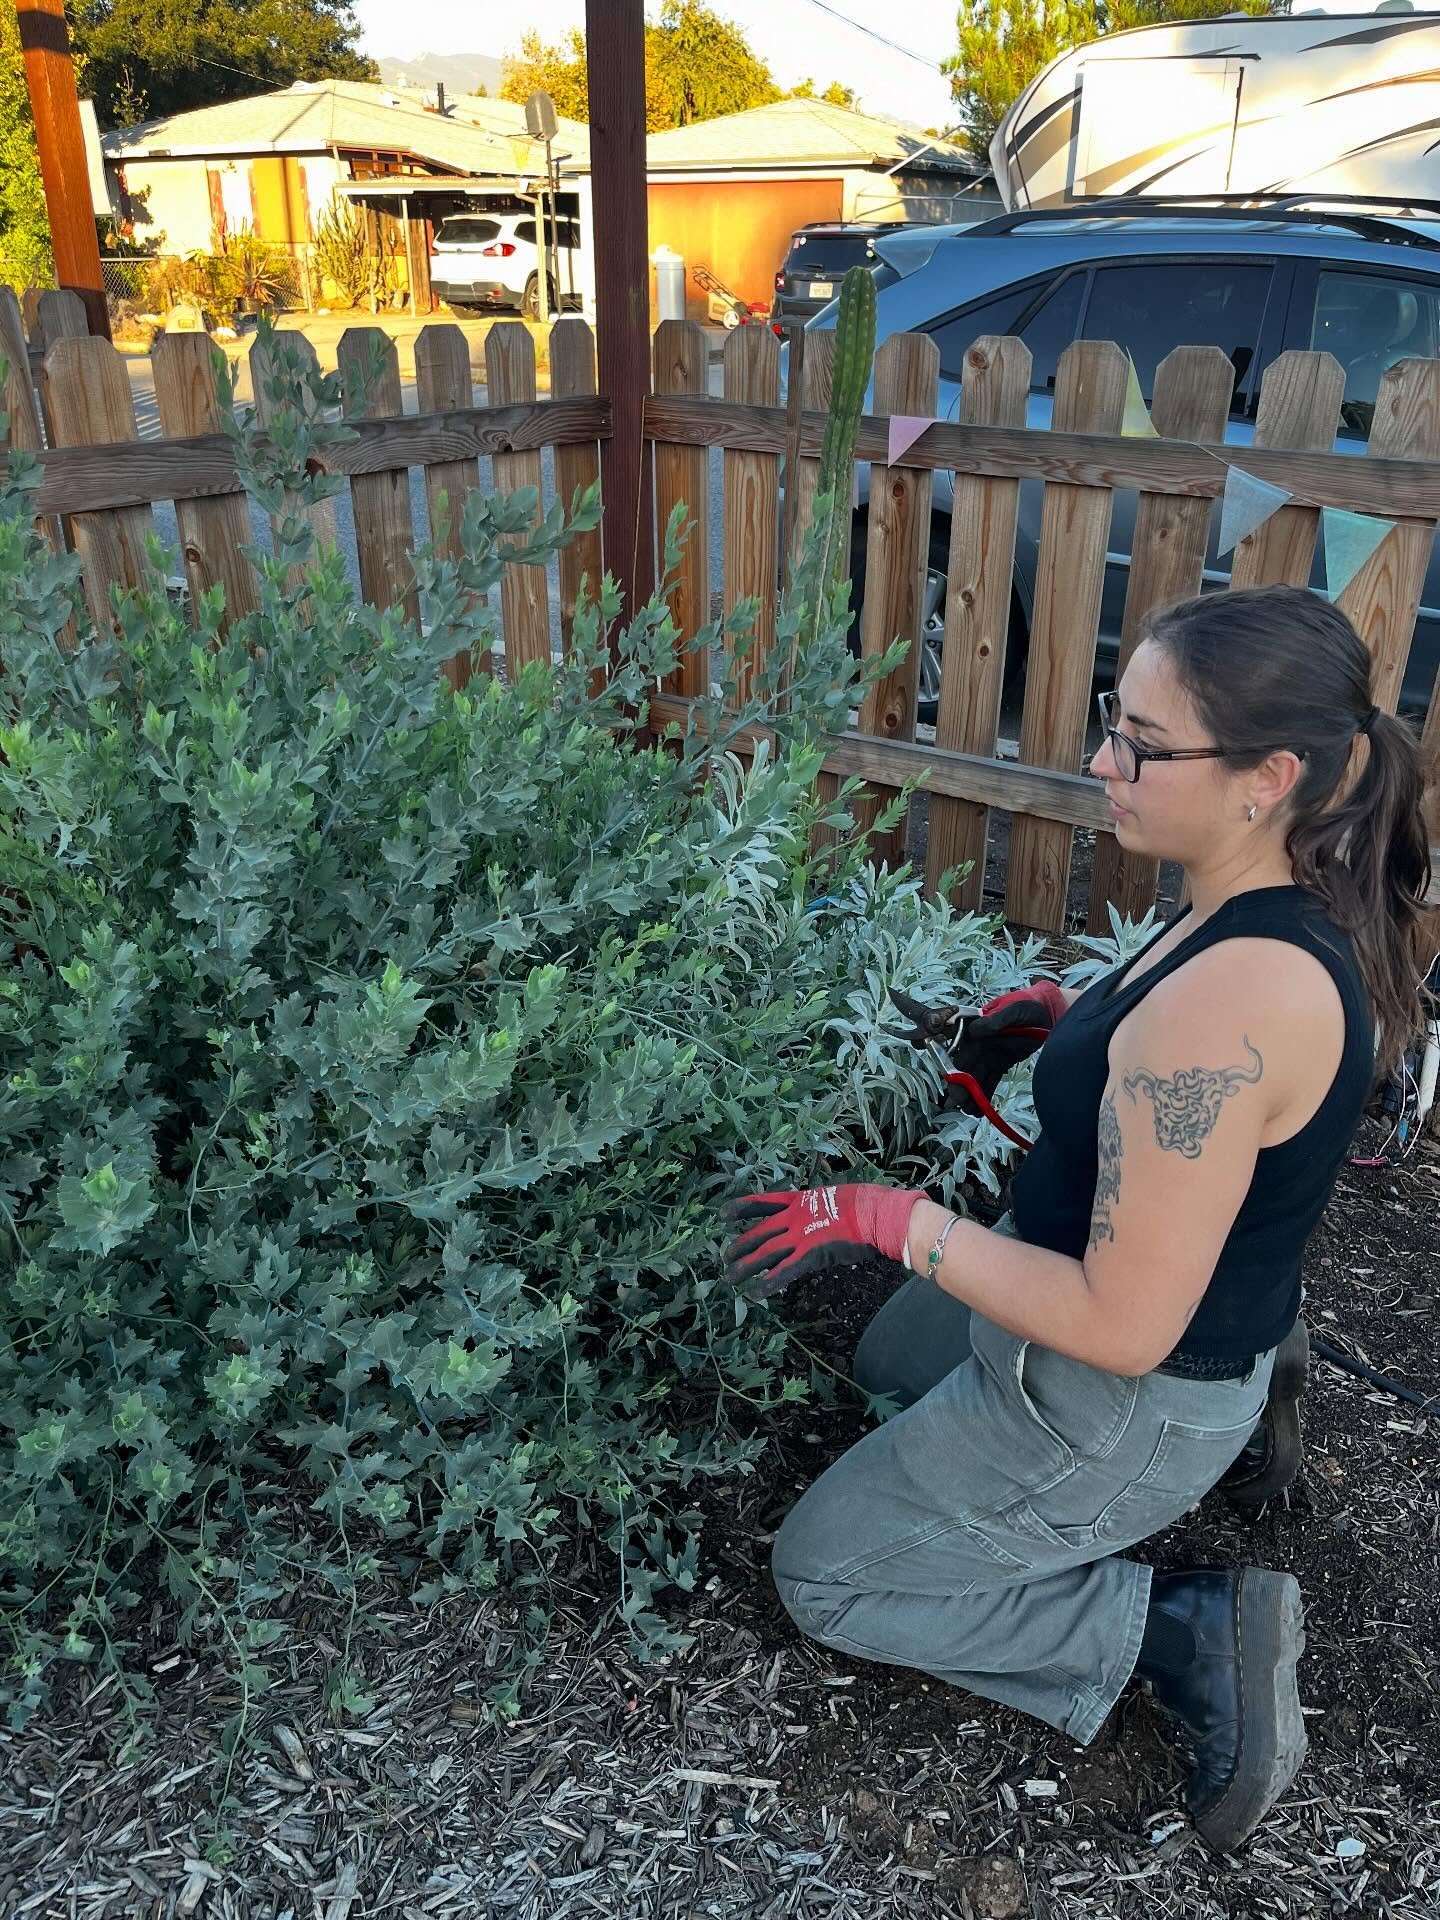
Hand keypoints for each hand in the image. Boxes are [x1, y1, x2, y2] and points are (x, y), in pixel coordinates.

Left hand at [723, 1183, 924, 1296]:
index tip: (722, 1215)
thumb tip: (813, 1216)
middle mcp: (793, 1217)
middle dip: (740, 1246)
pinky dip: (768, 1284)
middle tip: (725, 1257)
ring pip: (765, 1253)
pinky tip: (754, 1294)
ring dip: (745, 1266)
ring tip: (729, 1278)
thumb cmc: (862, 1204)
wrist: (875, 1214)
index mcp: (799, 1200)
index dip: (741, 1208)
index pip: (762, 1203)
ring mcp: (800, 1236)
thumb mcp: (832, 1199)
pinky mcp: (810, 1255)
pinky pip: (784, 1272)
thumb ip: (816, 1209)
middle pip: (759, 1232)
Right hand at [887, 982, 1067, 1114]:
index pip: (954, 1039)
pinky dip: (983, 1095)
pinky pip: (988, 1080)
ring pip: (974, 1076)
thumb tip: (975, 1032)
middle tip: (956, 1101)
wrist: (1050, 1015)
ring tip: (966, 1110)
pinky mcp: (999, 1063)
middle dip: (958, 1083)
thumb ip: (996, 1020)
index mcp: (976, 1024)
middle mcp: (977, 1040)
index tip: (942, 1069)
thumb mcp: (1015, 1010)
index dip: (944, 1053)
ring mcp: (987, 1053)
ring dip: (969, 1093)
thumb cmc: (1030, 1007)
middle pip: (962, 1063)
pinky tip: (978, 1110)